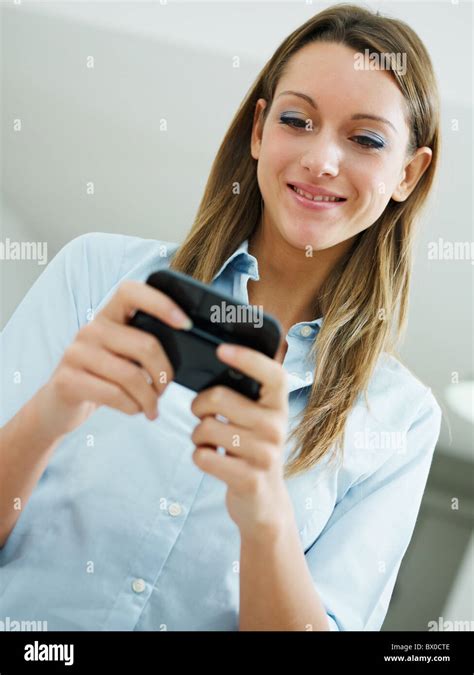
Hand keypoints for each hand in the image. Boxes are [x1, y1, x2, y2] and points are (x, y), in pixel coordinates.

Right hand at [41, 280, 191, 435]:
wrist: (59, 406)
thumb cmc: (102, 378)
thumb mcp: (122, 355)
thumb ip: (143, 344)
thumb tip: (185, 346)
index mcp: (107, 315)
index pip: (131, 291)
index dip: (161, 303)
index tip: (185, 324)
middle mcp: (90, 329)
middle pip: (145, 344)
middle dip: (165, 373)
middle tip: (166, 388)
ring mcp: (77, 353)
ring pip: (132, 375)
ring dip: (150, 398)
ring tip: (152, 407)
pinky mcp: (68, 380)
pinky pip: (116, 395)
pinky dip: (133, 407)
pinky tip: (135, 410)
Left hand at [190, 343, 294, 541]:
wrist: (265, 503)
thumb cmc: (251, 449)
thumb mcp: (258, 420)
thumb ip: (246, 395)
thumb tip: (216, 362)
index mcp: (279, 407)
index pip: (274, 374)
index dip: (248, 358)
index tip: (221, 350)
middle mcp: (277, 428)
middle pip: (219, 398)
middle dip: (198, 405)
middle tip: (202, 414)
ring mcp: (265, 455)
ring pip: (205, 428)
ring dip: (197, 435)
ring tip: (210, 442)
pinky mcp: (249, 480)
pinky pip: (202, 456)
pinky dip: (198, 456)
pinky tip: (212, 459)